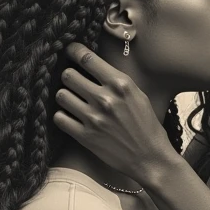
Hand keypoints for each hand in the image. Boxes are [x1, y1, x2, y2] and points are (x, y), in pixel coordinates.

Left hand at [53, 43, 176, 184]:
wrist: (150, 158)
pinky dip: (62, 116)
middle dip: (69, 76)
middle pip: (68, 75)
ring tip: (72, 100)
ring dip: (64, 96)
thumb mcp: (138, 95)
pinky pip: (60, 118)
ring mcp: (93, 118)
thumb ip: (116, 81)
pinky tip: (71, 117)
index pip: (87, 58)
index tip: (68, 51)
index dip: (73, 51)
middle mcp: (105, 99)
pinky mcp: (85, 137)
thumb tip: (93, 66)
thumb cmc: (146, 126)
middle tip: (73, 81)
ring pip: (61, 95)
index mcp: (120, 84)